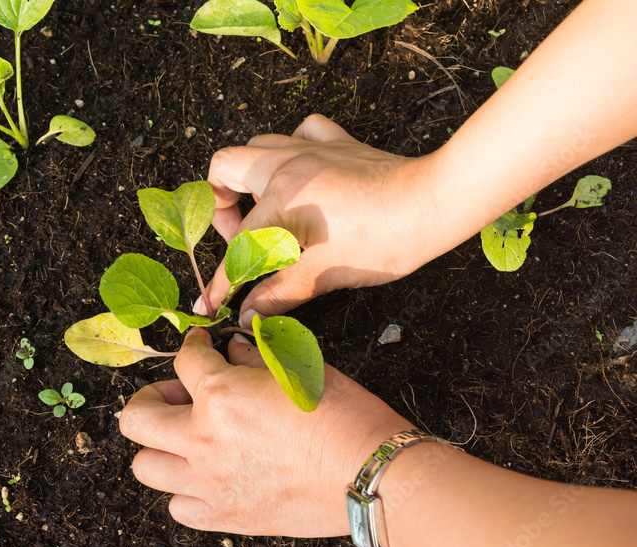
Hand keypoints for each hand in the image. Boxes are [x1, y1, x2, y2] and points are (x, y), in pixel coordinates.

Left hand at [119, 328, 412, 537]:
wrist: (370, 475)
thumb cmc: (344, 416)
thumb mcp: (298, 368)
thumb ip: (254, 356)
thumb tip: (233, 349)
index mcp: (220, 394)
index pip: (183, 360)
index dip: (194, 347)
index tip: (202, 349)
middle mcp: (201, 439)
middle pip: (135, 418)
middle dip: (150, 397)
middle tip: (178, 395)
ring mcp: (207, 483)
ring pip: (145, 467)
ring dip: (160, 447)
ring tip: (188, 440)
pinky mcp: (223, 517)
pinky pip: (178, 507)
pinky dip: (185, 492)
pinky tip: (208, 477)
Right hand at [199, 114, 446, 325]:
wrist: (434, 204)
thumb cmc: (384, 239)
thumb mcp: (324, 274)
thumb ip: (279, 293)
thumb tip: (249, 314)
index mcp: (281, 197)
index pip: (239, 244)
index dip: (221, 281)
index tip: (212, 301)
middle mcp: (288, 164)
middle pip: (224, 167)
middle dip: (221, 205)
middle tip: (242, 237)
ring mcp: (312, 147)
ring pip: (258, 146)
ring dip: (250, 177)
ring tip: (265, 211)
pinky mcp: (338, 142)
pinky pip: (301, 131)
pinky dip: (292, 149)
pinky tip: (300, 175)